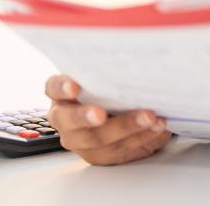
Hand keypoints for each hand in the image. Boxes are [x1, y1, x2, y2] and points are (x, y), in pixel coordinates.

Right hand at [44, 74, 170, 164]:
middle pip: (69, 120)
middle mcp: (63, 117)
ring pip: (97, 138)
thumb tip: (135, 54)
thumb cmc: (109, 87)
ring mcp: (78, 139)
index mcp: (60, 93)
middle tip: (101, 114)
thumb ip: (110, 69)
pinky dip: (141, 137)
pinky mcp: (96, 155)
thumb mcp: (107, 76)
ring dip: (127, 127)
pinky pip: (117, 149)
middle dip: (87, 117)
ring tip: (150, 117)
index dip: (62, 87)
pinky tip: (156, 127)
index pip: (53, 87)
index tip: (74, 87)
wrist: (120, 112)